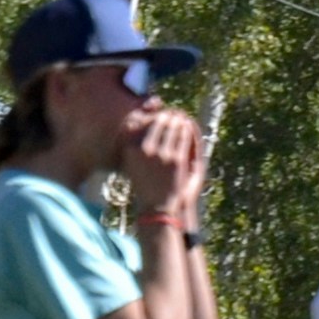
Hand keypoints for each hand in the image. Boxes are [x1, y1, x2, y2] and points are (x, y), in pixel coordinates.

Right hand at [118, 103, 202, 217]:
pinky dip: (187, 129)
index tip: (158, 113)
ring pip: (172, 127)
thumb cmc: (145, 184)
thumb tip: (137, 122)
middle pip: (157, 122)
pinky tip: (189, 126)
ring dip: (178, 120)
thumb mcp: (131, 163)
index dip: (151, 115)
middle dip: (167, 115)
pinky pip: (183, 137)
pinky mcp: (176, 160)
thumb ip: (134, 144)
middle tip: (173, 112)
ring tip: (181, 116)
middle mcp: (143, 149)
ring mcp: (160, 154)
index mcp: (128, 149)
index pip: (139, 122)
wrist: (157, 206)